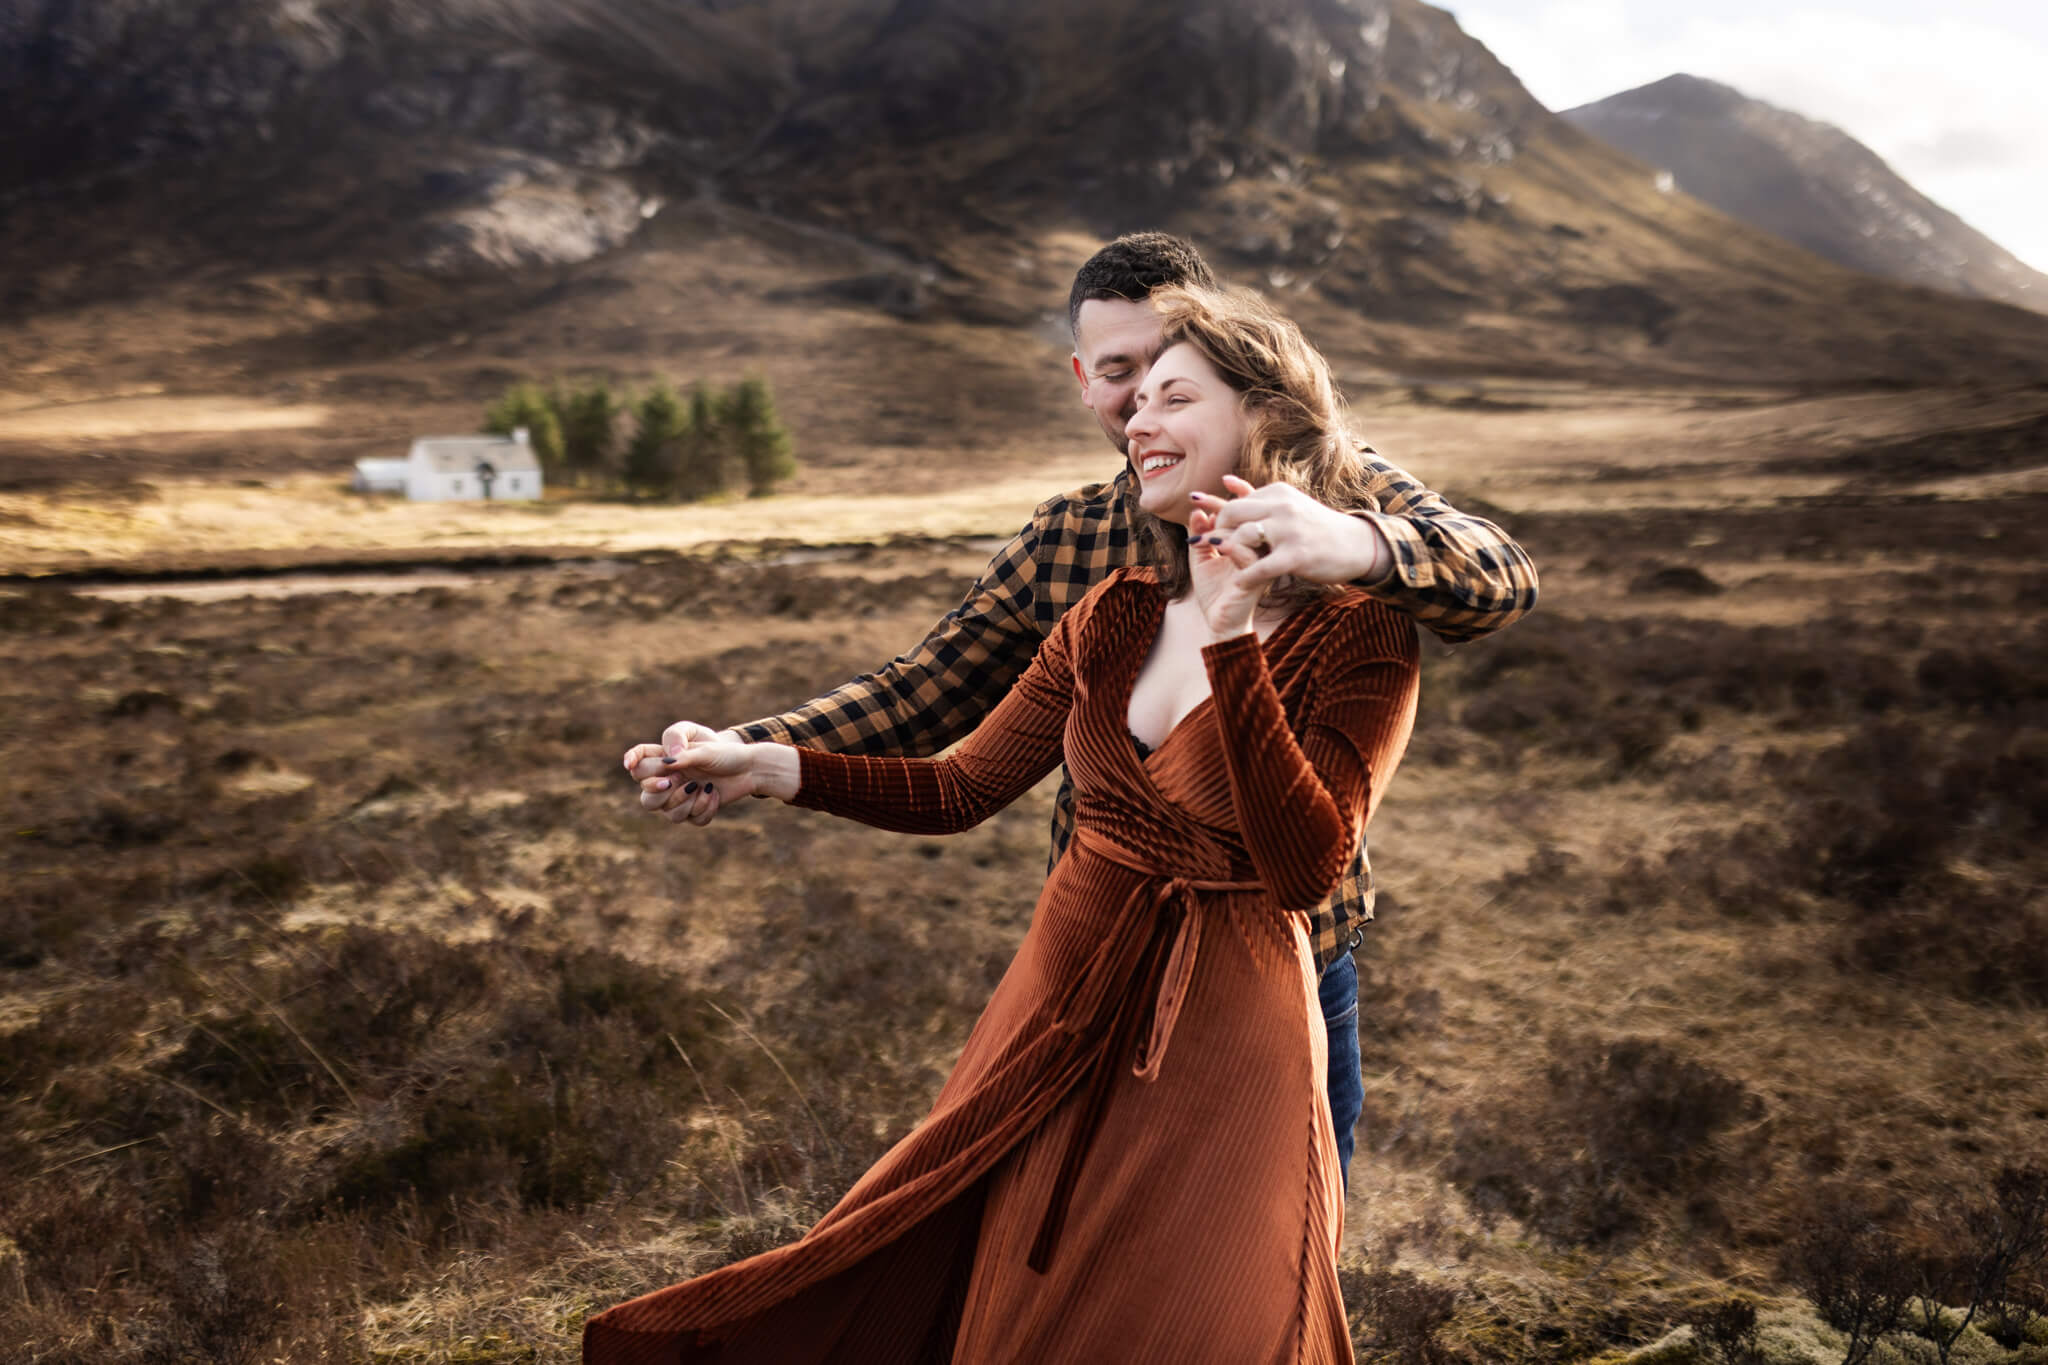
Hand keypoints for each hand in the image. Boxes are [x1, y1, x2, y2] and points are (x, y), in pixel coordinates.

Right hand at [621, 721, 781, 825]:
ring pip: (667, 812)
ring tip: (705, 786)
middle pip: (646, 796)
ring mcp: (679, 799)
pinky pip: (690, 819)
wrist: (747, 768)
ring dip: (686, 801)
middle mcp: (667, 781)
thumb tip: (667, 761)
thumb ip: (682, 749)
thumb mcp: (704, 744)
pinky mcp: (693, 812)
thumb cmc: (723, 752)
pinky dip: (704, 808)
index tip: (630, 764)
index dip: (631, 761)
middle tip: (677, 780)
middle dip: (659, 790)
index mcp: (664, 759)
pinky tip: (715, 795)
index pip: (638, 762)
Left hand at [1186, 502, 1263, 639]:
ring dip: (1222, 529)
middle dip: (1220, 506)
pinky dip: (1230, 547)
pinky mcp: (1258, 577)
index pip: (1243, 512)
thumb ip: (1199, 535)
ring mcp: (1261, 561)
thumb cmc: (1213, 591)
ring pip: (1249, 532)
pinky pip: (1249, 554)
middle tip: (1196, 501)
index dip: (1224, 497)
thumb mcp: (1201, 558)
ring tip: (1203, 538)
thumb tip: (1197, 510)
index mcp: (1247, 540)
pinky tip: (1213, 548)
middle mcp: (1257, 548)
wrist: (1219, 622)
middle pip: (1247, 516)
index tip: (1197, 493)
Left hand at [1188, 474, 1390, 591]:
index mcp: (1278, 493)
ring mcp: (1290, 530)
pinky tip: (1238, 583)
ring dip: (1228, 550)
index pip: (1236, 501)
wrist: (1354, 546)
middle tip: (1212, 545)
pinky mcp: (1296, 555)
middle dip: (1218, 530)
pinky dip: (1245, 575)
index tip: (1212, 530)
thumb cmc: (1316, 528)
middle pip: (1233, 514)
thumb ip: (1255, 495)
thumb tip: (1225, 479)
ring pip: (1244, 536)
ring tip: (1220, 560)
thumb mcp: (1287, 504)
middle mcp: (1283, 506)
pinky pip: (1261, 566)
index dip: (1220, 518)